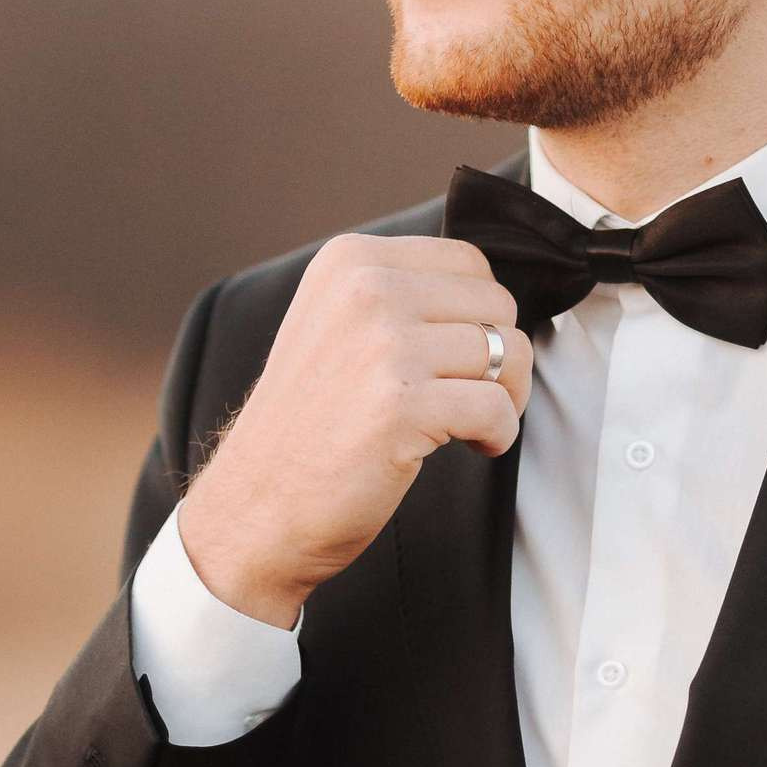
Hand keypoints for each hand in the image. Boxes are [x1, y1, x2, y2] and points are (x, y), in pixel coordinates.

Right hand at [176, 233, 533, 625]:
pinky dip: (499, 434)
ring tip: (471, 423)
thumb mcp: (335, 324)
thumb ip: (399, 296)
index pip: (467, 262)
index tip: (462, 357)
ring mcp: (383, 346)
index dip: (481, 316)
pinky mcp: (403, 406)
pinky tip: (473, 446)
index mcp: (349, 262)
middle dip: (502, 356)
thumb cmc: (308, 426)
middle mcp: (365, 290)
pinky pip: (498, 407)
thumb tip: (487, 297)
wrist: (257, 505)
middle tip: (473, 396)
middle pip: (496, 304)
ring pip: (508, 351)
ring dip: (506, 397)